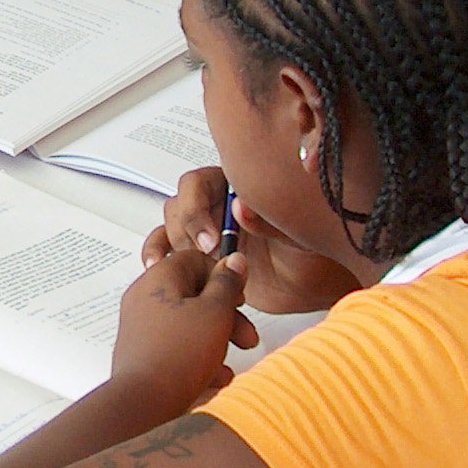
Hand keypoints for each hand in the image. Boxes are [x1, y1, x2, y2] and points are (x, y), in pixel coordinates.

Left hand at [111, 241, 256, 419]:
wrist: (143, 403)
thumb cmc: (178, 355)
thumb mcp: (215, 313)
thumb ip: (227, 284)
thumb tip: (234, 260)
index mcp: (159, 277)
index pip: (194, 259)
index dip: (223, 275)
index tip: (240, 296)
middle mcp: (145, 298)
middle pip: (194, 295)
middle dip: (226, 317)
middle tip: (247, 337)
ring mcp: (141, 327)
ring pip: (188, 325)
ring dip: (216, 341)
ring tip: (230, 364)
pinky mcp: (142, 353)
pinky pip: (176, 347)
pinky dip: (198, 359)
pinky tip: (215, 378)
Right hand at [152, 169, 355, 317]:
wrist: (310, 285)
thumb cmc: (310, 251)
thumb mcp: (298, 234)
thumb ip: (269, 221)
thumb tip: (240, 207)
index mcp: (237, 186)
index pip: (199, 183)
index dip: (196, 209)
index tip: (212, 240)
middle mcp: (216, 204)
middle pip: (179, 204)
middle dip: (186, 231)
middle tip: (207, 255)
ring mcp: (204, 229)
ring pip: (170, 227)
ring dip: (176, 248)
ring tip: (196, 270)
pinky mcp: (197, 255)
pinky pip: (166, 248)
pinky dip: (157, 255)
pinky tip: (156, 266)